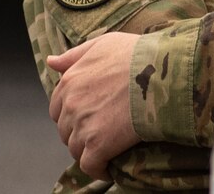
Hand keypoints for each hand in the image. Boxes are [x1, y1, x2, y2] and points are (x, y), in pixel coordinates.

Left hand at [47, 32, 141, 180]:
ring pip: (76, 148)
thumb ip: (75, 55)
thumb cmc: (138, 54)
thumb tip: (51, 62)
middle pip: (65, 130)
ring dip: (89, 150)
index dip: (72, 113)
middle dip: (80, 131)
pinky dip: (99, 169)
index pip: (57, 107)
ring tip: (109, 147)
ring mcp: (83, 127)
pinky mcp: (99, 146)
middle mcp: (71, 105)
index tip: (90, 114)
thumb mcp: (105, 43)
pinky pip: (90, 166)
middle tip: (102, 129)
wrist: (163, 74)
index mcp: (70, 81)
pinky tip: (110, 167)